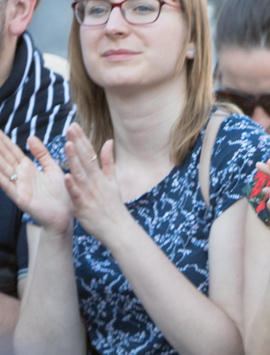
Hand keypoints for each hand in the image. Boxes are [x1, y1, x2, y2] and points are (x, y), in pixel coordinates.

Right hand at [0, 131, 69, 234]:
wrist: (65, 215)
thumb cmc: (60, 193)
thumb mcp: (52, 168)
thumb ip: (42, 154)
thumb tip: (30, 137)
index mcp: (28, 168)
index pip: (13, 152)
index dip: (5, 141)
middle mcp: (20, 176)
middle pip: (5, 158)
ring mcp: (19, 186)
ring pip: (3, 170)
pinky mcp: (21, 198)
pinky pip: (8, 187)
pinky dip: (1, 179)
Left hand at [61, 126, 131, 243]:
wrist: (118, 228)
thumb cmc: (113, 206)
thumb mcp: (113, 181)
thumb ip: (109, 161)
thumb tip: (108, 142)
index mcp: (100, 175)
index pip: (90, 153)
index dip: (81, 139)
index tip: (74, 125)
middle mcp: (95, 181)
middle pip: (84, 159)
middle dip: (77, 143)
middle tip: (70, 127)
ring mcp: (89, 193)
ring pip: (80, 174)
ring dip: (74, 159)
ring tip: (67, 145)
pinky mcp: (84, 206)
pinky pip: (77, 195)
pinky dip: (72, 186)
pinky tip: (66, 176)